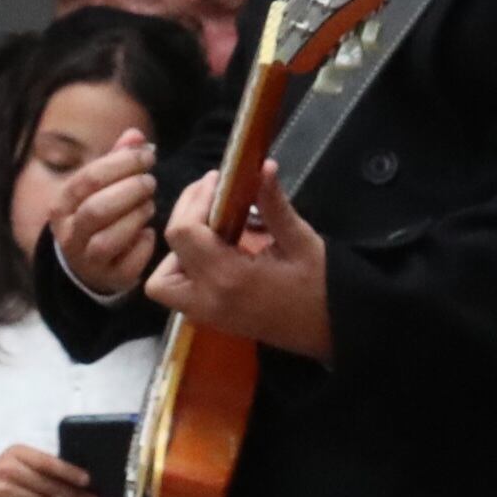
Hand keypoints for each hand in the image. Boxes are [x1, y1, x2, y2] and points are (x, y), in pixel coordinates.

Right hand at [0, 443, 105, 496]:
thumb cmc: (13, 471)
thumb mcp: (23, 460)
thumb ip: (45, 464)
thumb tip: (82, 475)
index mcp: (16, 453)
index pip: (45, 462)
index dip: (67, 471)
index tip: (87, 480)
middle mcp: (7, 472)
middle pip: (46, 486)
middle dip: (73, 496)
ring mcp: (4, 494)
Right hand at [53, 130, 161, 298]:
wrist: (90, 264)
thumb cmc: (99, 213)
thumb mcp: (100, 185)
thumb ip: (117, 158)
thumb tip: (136, 136)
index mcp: (62, 206)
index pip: (88, 179)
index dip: (121, 164)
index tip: (148, 156)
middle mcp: (68, 235)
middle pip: (96, 210)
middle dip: (130, 191)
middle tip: (151, 181)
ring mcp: (86, 261)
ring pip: (107, 240)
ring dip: (135, 218)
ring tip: (150, 205)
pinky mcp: (109, 279)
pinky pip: (127, 266)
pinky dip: (142, 247)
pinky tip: (149, 233)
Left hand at [144, 161, 331, 362]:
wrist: (334, 330)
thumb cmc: (321, 286)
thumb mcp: (301, 241)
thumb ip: (274, 205)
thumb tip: (262, 166)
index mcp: (230, 277)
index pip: (184, 232)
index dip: (195, 199)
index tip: (217, 180)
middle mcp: (209, 298)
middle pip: (170, 248)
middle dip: (185, 213)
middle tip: (213, 195)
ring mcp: (207, 314)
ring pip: (162, 281)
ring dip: (177, 249)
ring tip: (210, 227)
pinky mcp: (212, 319)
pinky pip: (178, 293)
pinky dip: (183, 269)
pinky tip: (214, 250)